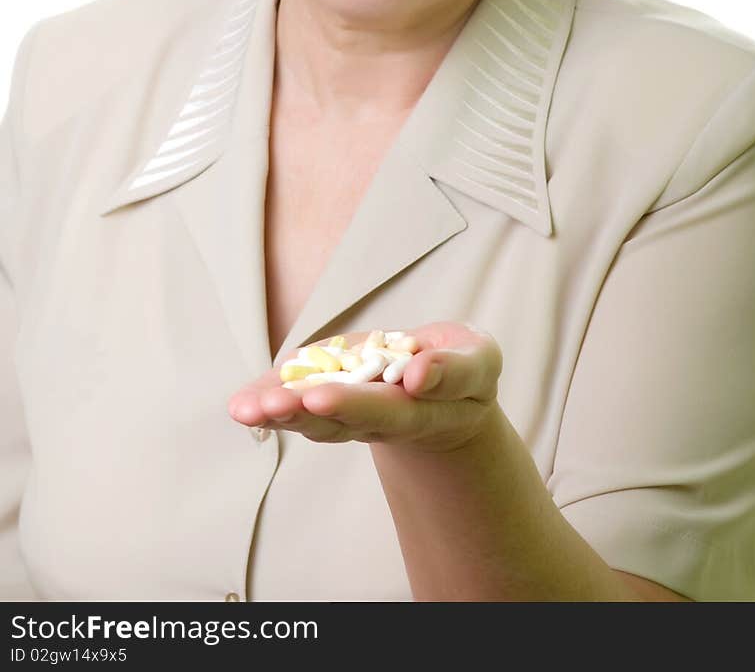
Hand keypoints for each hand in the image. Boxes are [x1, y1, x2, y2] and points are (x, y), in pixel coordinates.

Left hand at [227, 321, 501, 453]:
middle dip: (304, 413)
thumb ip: (454, 370)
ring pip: (312, 419)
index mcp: (419, 412)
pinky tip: (244, 402)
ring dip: (279, 414)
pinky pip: (299, 403)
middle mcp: (379, 419)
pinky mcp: (330, 396)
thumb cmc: (465, 373)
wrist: (444, 390)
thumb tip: (417, 373)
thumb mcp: (479, 363)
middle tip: (273, 406)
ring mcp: (351, 413)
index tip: (319, 397)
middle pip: (340, 422)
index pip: (385, 412)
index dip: (353, 405)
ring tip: (247, 409)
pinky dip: (270, 401)